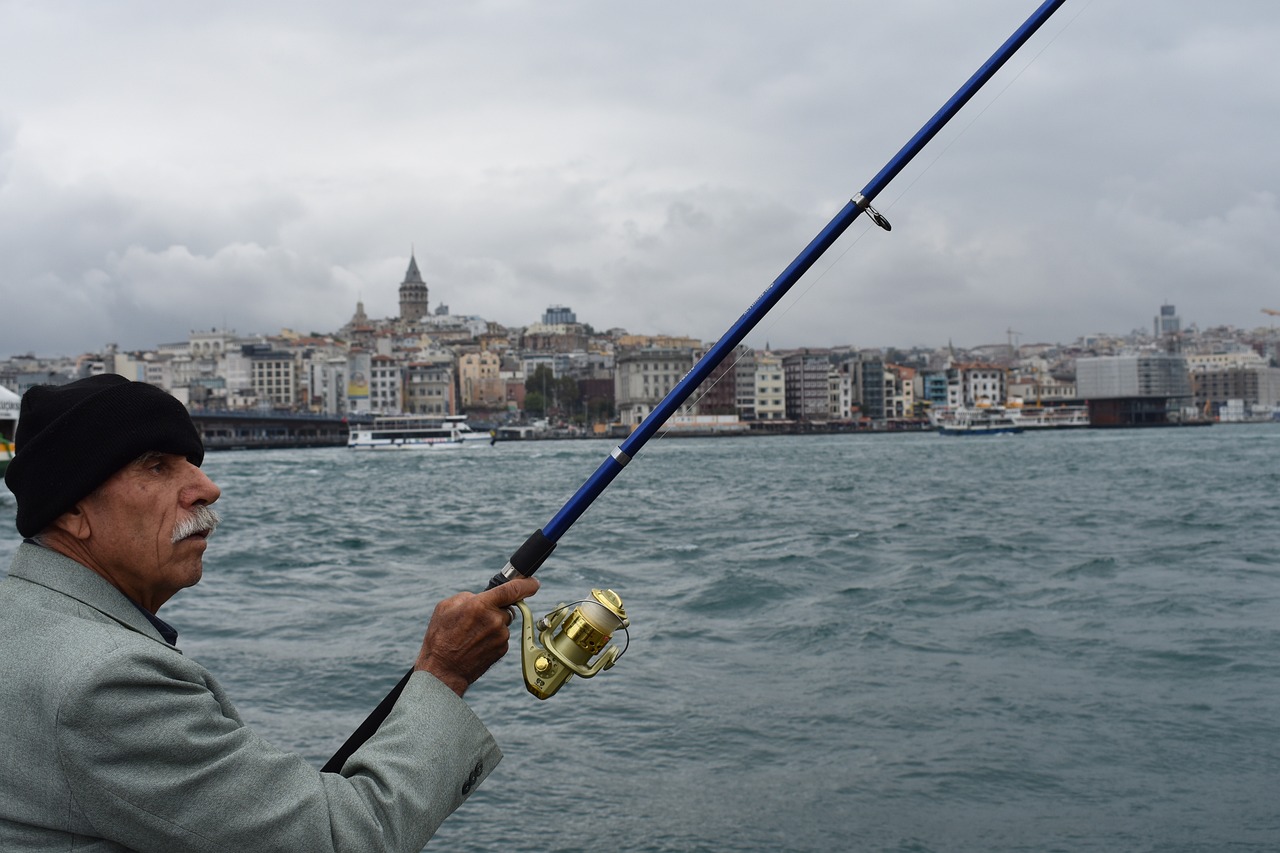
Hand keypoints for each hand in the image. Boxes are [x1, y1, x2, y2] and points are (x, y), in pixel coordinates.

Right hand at [414, 577, 539, 695]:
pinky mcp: (503, 649)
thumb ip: (469, 597)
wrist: (443, 670)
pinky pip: (502, 637)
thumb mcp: (446, 607)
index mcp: (481, 605)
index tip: (534, 583)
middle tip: (474, 620)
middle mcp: (495, 620)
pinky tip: (476, 645)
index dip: (527, 584)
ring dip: (492, 625)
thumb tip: (483, 597)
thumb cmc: (441, 637)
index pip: (513, 589)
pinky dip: (492, 638)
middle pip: (506, 607)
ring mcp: (501, 636)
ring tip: (471, 636)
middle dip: (494, 610)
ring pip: (503, 623)